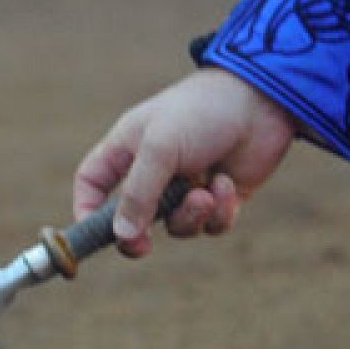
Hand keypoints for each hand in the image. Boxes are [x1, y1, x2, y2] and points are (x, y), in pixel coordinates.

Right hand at [74, 68, 297, 256]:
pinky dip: (220, 212)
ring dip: (190, 216)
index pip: (92, 184)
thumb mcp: (160, 149)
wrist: (262, 102)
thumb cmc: (201, 113)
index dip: (86, 211)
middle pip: (133, 218)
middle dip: (140, 233)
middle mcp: (154, 170)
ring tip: (206, 193)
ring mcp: (188, 185)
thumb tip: (122, 237)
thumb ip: (137, 194)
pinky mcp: (221, 197)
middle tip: (144, 246)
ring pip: (177, 226)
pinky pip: (211, 224)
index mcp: (128, 149)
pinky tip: (227, 184)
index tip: (94, 236)